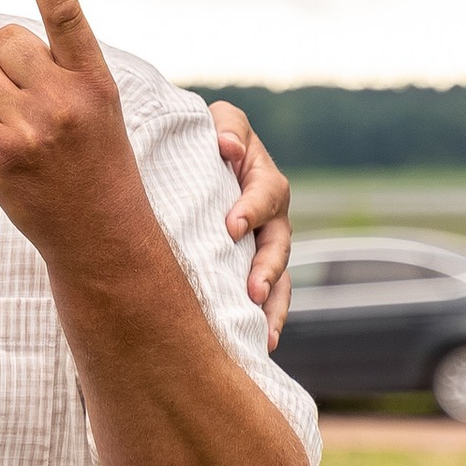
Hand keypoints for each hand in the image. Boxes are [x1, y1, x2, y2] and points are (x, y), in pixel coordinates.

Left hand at [0, 0, 150, 267]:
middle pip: (5, 40)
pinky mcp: (0, 150)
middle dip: (0, 58)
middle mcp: (65, 96)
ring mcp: (32, 125)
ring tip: (13, 122)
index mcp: (94, 77)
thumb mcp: (94, 105)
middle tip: (22, 97)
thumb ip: (49, 67)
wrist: (101, 231)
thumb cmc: (93, 160)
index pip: (65, 12)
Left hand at [207, 101, 292, 347]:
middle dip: (267, 268)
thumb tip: (228, 147)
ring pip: (278, 276)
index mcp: (261, 177)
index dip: (252, 209)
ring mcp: (264, 242)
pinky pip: (268, 296)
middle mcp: (270, 213)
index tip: (232, 227)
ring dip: (272, 304)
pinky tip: (260, 343)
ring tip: (263, 332)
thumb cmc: (201, 138)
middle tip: (253, 291)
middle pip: (278, 243)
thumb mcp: (215, 122)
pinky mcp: (251, 267)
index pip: (266, 193)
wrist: (186, 160)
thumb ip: (226, 128)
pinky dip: (266, 318)